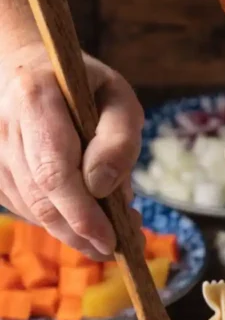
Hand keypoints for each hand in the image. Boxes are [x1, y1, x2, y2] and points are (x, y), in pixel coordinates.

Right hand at [0, 43, 143, 257]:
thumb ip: (118, 140)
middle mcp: (5, 129)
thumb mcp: (119, 100)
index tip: (111, 238)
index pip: (54, 171)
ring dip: (74, 232)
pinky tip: (84, 215)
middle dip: (81, 233)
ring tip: (111, 229)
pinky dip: (59, 222)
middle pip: (42, 200)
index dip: (82, 213)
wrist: (33, 73)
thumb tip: (101, 186)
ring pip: (34, 212)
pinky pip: (28, 211)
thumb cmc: (86, 89)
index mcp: (35, 100)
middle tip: (118, 246)